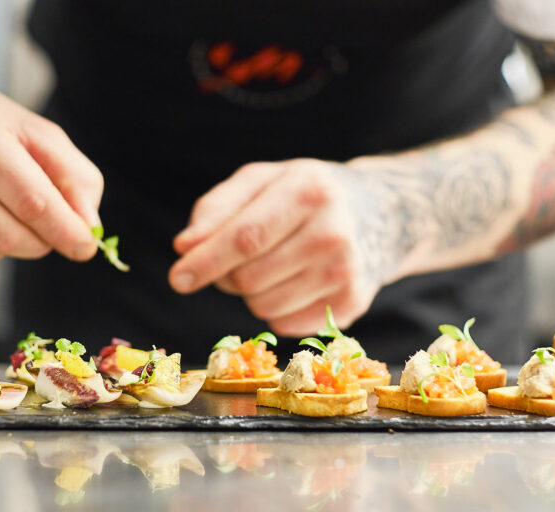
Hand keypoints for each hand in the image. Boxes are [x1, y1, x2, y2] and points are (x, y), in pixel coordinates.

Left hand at [169, 159, 398, 335]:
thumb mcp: (260, 181)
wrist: (376, 213)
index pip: (245, 238)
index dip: (206, 261)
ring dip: (251, 292)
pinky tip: (295, 281)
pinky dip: (275, 308)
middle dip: (227, 275)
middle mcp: (333, 233)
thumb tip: (185, 248)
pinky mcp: (352, 304)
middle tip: (239, 257)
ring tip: (274, 264)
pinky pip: (284, 324)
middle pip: (248, 278)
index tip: (177, 279)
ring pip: (263, 306)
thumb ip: (217, 209)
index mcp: (308, 191)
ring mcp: (346, 273)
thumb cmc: (301, 195)